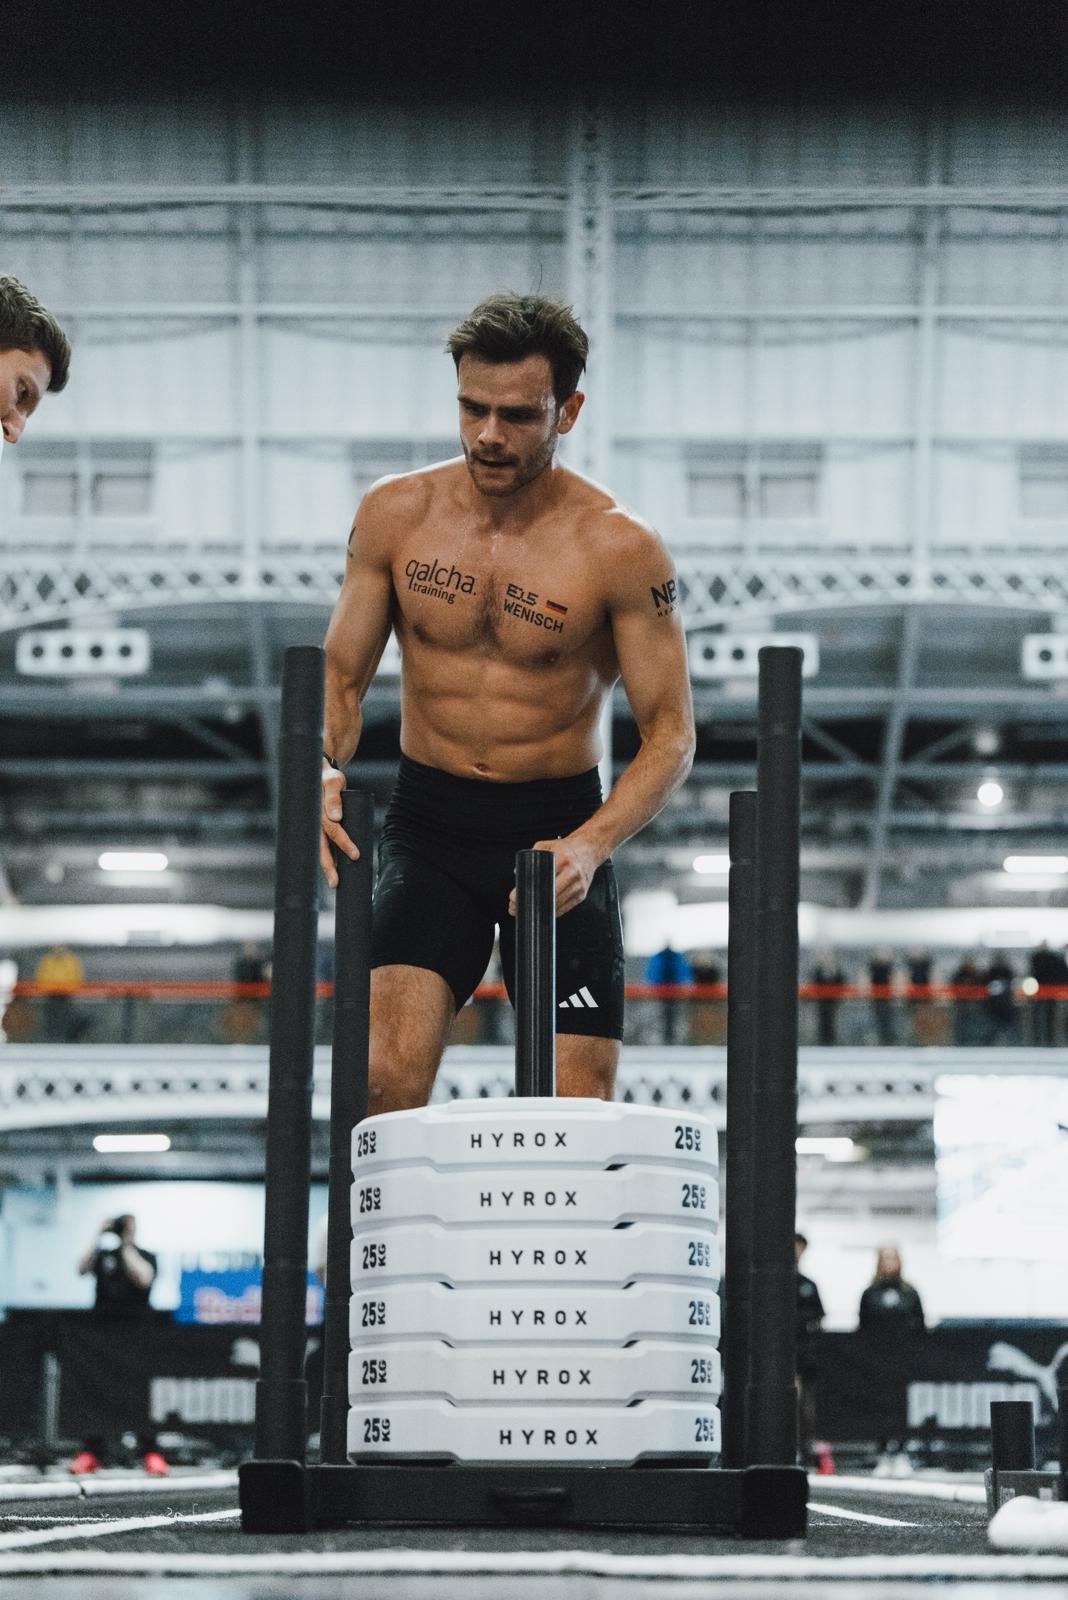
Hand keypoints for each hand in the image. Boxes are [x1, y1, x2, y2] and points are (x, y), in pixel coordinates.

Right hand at [320, 764, 359, 887]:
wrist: (319, 774)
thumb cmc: (328, 778)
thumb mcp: (333, 782)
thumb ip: (334, 797)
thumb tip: (336, 818)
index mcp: (318, 813)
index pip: (332, 831)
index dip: (344, 843)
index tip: (355, 855)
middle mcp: (315, 823)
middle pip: (321, 848)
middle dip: (328, 866)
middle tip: (335, 883)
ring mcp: (316, 827)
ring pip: (321, 850)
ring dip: (327, 866)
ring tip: (335, 882)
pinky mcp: (320, 828)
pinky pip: (324, 845)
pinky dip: (330, 857)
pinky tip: (335, 870)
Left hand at [508, 836, 600, 918]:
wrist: (590, 850)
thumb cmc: (567, 848)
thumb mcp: (548, 845)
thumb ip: (532, 855)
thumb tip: (517, 872)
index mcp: (563, 859)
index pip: (542, 878)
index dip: (528, 890)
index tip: (514, 896)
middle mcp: (572, 873)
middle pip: (549, 895)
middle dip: (531, 903)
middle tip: (515, 906)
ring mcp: (578, 886)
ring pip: (557, 904)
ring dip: (540, 910)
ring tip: (525, 909)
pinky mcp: (582, 895)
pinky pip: (565, 908)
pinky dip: (553, 911)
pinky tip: (543, 910)